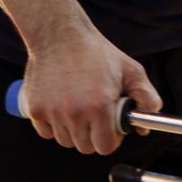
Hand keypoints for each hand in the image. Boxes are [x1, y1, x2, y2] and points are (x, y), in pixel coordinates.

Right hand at [22, 22, 161, 154]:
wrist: (60, 34)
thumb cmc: (97, 52)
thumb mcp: (131, 70)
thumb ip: (146, 98)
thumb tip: (144, 129)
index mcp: (99, 105)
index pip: (105, 146)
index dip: (111, 139)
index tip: (110, 127)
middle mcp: (75, 112)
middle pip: (85, 147)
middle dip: (93, 135)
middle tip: (95, 115)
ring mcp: (53, 111)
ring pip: (65, 140)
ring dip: (73, 130)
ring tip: (79, 105)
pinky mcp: (35, 109)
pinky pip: (46, 132)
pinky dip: (54, 124)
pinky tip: (61, 104)